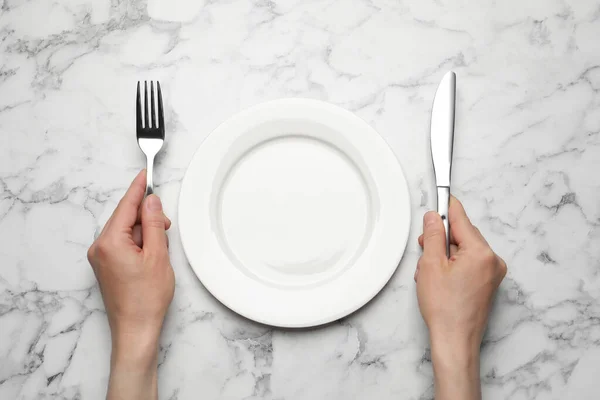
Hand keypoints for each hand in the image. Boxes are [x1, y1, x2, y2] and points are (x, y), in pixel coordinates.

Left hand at [87, 170, 173, 399]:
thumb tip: (151, 202)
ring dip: (144, 232)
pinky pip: (122, 243)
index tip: (145, 174)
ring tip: (160, 249)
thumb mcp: (158, 255)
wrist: (135, 329)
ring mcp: (100, 257)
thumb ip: (154, 224)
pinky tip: (151, 253)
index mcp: (110, 241)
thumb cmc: (146, 298)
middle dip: (147, 217)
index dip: (138, 189)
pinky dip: (138, 242)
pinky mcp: (106, 266)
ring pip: (125, 231)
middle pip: (125, 218)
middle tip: (166, 226)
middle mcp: (100, 247)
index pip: (126, 206)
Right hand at [415, 196, 506, 399]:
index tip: (440, 194)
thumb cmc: (444, 308)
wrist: (455, 340)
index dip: (446, 208)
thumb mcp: (431, 265)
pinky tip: (440, 279)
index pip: (461, 220)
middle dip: (442, 239)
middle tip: (424, 250)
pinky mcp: (489, 283)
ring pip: (464, 250)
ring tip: (431, 273)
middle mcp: (493, 260)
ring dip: (445, 255)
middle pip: (463, 235)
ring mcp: (493, 273)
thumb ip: (433, 235)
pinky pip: (469, 263)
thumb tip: (434, 217)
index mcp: (481, 252)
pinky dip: (453, 265)